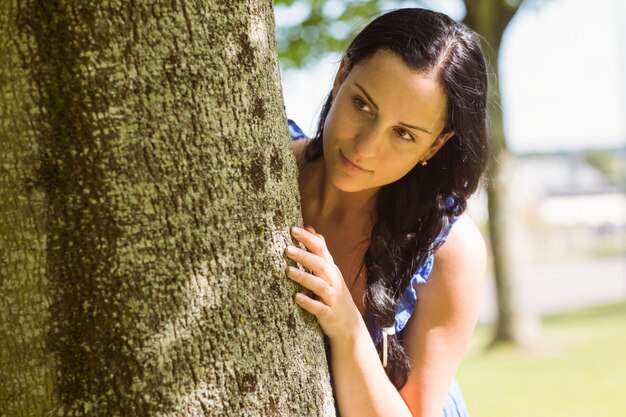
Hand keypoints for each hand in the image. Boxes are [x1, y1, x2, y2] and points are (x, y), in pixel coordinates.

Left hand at [284, 226, 362, 340]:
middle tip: (287, 248)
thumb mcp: (330, 271)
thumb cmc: (334, 294)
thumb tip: (309, 228)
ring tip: (288, 271)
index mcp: (331, 269)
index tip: (293, 229)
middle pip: (320, 265)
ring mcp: (332, 298)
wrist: (351, 325)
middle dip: (304, 255)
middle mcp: (333, 281)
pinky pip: (319, 308)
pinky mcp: (329, 314)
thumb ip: (319, 252)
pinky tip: (296, 298)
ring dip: (304, 277)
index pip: (321, 249)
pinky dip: (308, 302)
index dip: (308, 239)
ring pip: (319, 285)